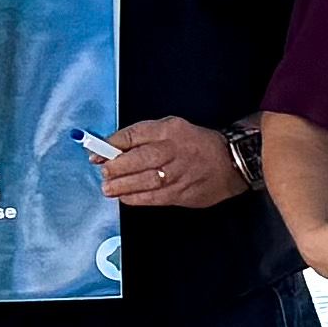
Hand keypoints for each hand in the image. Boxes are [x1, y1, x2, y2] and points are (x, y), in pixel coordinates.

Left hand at [90, 115, 252, 210]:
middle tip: (103, 171)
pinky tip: (125, 197)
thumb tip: (113, 148)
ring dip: (121, 185)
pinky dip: (135, 198)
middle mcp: (173, 150)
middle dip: (114, 167)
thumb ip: (144, 136)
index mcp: (169, 130)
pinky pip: (152, 197)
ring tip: (108, 188)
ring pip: (142, 181)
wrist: (231, 162)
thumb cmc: (198, 144)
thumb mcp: (172, 128)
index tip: (96, 152)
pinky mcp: (181, 193)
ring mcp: (177, 174)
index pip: (133, 135)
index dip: (110, 145)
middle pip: (136, 159)